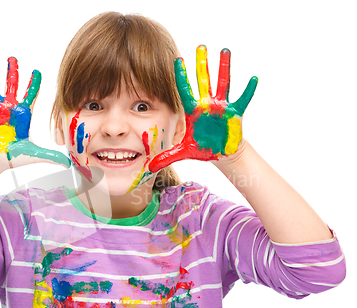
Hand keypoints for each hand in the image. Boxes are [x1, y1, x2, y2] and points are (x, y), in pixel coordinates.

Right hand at [0, 55, 69, 167]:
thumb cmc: (10, 158)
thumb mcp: (33, 155)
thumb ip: (51, 156)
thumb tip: (67, 163)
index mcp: (22, 114)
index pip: (30, 95)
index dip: (34, 83)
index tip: (37, 72)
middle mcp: (8, 108)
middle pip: (12, 84)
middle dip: (13, 71)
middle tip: (13, 59)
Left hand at [149, 45, 257, 172]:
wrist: (220, 153)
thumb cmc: (202, 148)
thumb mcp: (183, 152)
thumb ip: (166, 157)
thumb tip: (148, 168)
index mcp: (193, 111)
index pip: (184, 91)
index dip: (181, 77)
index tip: (177, 60)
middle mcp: (207, 105)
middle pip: (203, 81)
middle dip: (202, 64)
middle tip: (201, 46)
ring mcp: (221, 107)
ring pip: (223, 83)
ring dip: (224, 67)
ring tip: (225, 50)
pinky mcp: (234, 113)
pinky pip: (242, 99)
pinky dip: (248, 90)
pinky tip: (253, 78)